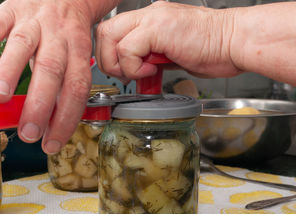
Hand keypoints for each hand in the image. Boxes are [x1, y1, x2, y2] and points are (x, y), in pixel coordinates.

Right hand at [0, 0, 105, 153]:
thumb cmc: (67, 32)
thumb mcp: (74, 57)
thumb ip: (63, 87)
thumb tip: (51, 126)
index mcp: (77, 51)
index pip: (76, 88)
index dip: (65, 119)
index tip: (52, 143)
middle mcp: (57, 36)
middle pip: (52, 69)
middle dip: (39, 105)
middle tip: (28, 132)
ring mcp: (34, 21)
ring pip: (23, 44)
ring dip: (10, 71)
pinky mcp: (12, 9)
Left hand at [95, 1, 241, 81]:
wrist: (235, 42)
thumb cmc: (212, 48)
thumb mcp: (171, 53)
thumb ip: (150, 57)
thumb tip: (136, 69)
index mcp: (150, 19)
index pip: (111, 31)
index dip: (109, 53)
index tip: (122, 70)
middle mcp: (148, 14)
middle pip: (103, 31)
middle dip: (109, 60)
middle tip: (127, 73)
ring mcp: (152, 18)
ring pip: (109, 37)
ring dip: (120, 63)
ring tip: (142, 71)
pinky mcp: (158, 29)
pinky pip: (128, 49)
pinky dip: (134, 66)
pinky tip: (153, 70)